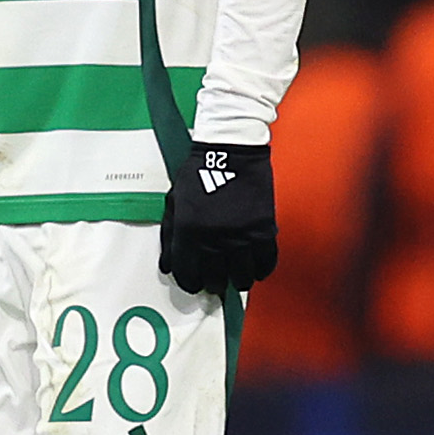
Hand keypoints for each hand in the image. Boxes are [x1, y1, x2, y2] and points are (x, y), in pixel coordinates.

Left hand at [159, 141, 278, 294]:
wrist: (230, 150)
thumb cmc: (200, 172)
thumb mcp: (175, 202)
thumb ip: (169, 236)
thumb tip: (167, 265)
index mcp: (188, 232)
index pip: (187, 274)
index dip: (190, 283)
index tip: (195, 282)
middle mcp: (213, 239)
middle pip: (215, 280)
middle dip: (214, 284)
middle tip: (216, 281)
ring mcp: (240, 236)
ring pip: (242, 276)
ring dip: (239, 280)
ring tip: (238, 277)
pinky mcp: (263, 229)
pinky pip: (266, 261)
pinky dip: (262, 270)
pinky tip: (257, 268)